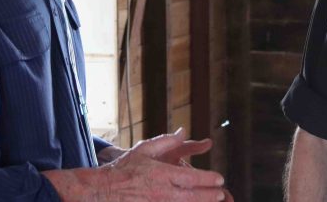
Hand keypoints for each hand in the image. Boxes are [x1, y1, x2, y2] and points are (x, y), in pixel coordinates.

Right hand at [99, 130, 227, 200]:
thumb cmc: (124, 168)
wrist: (103, 189)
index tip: (220, 179)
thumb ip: (165, 141)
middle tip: (222, 194)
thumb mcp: (144, 149)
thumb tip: (182, 132)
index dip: (208, 180)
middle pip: (192, 196)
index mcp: (161, 174)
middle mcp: (161, 192)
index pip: (191, 178)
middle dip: (210, 196)